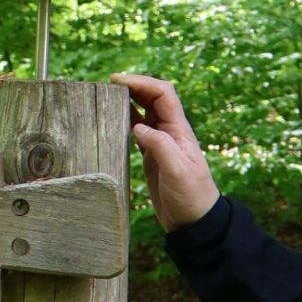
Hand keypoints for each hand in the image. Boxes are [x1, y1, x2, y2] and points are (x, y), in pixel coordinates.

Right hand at [115, 74, 220, 231]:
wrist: (195, 221)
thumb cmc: (191, 195)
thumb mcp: (178, 170)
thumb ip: (160, 146)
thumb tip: (137, 127)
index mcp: (179, 130)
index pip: (163, 94)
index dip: (142, 82)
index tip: (118, 80)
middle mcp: (170, 131)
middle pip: (152, 98)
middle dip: (133, 86)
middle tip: (108, 85)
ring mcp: (161, 143)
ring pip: (144, 112)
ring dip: (128, 101)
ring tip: (107, 97)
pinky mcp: (152, 156)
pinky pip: (138, 131)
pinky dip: (126, 121)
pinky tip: (113, 120)